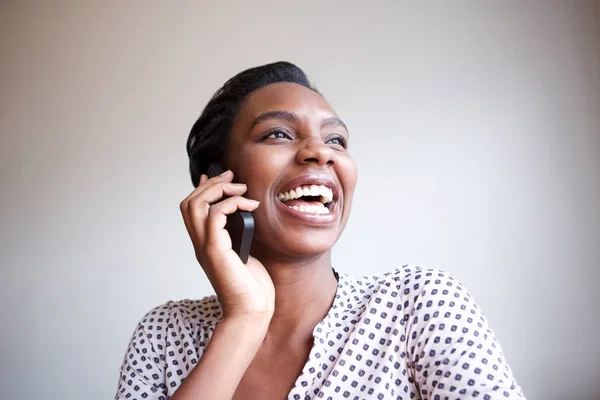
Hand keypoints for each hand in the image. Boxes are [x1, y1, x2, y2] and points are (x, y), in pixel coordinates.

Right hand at [180, 170, 274, 323]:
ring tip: (241, 189)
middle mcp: (200, 244)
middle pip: (189, 202)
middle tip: (233, 177)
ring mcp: (205, 247)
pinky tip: (249, 206)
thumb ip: (239, 234)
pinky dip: (231, 203)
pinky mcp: (216, 251)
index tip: (223, 177)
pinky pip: (215, 215)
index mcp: (205, 244)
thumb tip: (246, 214)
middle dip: (210, 184)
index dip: (202, 188)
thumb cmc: (252, 288)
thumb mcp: (245, 253)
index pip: (191, 209)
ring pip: (195, 205)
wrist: (251, 311)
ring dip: (219, 190)